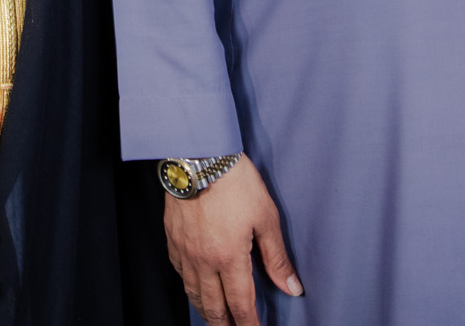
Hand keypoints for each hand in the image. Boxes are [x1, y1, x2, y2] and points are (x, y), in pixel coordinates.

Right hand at [162, 159, 300, 323]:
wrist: (198, 155)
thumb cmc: (235, 181)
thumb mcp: (266, 217)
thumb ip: (277, 257)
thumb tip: (292, 287)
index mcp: (229, 257)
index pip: (241, 305)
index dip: (249, 324)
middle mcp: (204, 260)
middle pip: (214, 307)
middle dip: (225, 325)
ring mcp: (185, 251)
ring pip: (193, 294)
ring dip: (206, 311)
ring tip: (215, 319)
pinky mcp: (173, 239)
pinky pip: (180, 274)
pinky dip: (189, 288)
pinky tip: (195, 288)